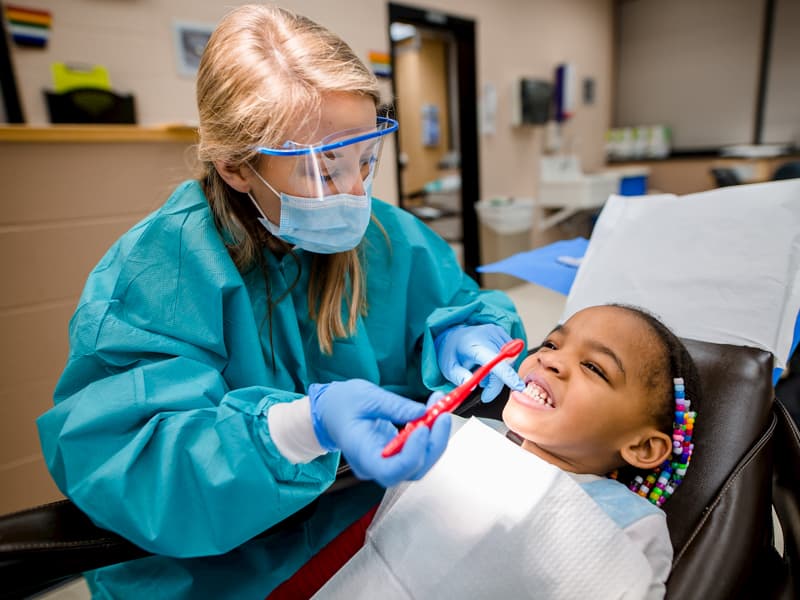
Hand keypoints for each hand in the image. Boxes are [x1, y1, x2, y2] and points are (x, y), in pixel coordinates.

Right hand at [309, 380, 450, 486]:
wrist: (331, 411)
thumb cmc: (342, 404)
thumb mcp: (367, 396)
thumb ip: (396, 406)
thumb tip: (423, 412)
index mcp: (361, 454)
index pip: (391, 471)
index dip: (413, 453)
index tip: (424, 426)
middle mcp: (374, 466)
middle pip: (412, 470)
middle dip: (433, 443)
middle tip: (442, 414)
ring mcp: (384, 464)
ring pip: (419, 464)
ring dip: (435, 439)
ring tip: (439, 409)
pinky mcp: (394, 457)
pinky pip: (417, 454)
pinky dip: (430, 437)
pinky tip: (433, 416)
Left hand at [435, 323, 525, 401]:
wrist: (452, 334)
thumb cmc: (451, 351)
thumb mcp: (448, 367)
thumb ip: (459, 377)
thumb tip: (472, 386)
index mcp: (474, 345)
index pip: (495, 361)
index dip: (507, 375)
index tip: (517, 386)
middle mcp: (488, 335)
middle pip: (504, 366)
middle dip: (495, 383)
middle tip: (483, 388)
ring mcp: (497, 333)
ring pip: (508, 363)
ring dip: (498, 374)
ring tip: (482, 371)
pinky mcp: (502, 333)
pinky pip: (509, 355)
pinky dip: (501, 364)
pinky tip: (489, 363)